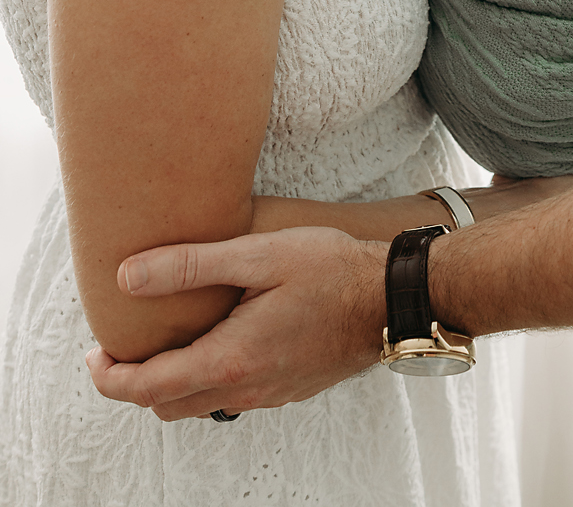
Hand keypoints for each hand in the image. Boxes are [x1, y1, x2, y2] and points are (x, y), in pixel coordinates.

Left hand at [85, 228, 385, 420]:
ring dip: (171, 382)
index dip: (109, 376)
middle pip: (167, 405)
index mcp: (230, 360)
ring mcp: (268, 393)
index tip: (94, 353)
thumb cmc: (332, 270)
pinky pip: (231, 396)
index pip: (147, 388)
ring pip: (199, 404)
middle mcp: (245, 388)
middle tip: (123, 343)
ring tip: (167, 338)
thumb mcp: (258, 254)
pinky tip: (217, 338)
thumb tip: (127, 277)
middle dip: (135, 382)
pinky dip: (206, 378)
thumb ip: (190, 265)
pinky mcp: (287, 389)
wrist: (392, 298)